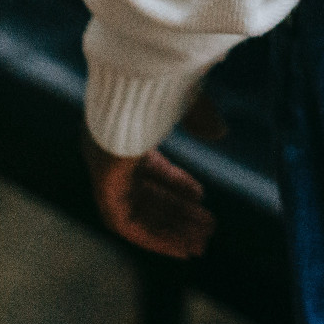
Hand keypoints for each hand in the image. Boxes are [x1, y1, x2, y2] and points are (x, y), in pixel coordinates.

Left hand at [82, 94, 224, 258]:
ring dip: (169, 231)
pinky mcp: (104, 187)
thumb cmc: (159, 79)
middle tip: (207, 231)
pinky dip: (153, 238)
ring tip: (201, 245)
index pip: (147, 168)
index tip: (201, 198)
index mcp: (125, 130)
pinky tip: (179, 248)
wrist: (134, 75)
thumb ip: (200, 117)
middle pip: (145, 194)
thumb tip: (219, 133)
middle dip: (177, 214)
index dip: (175, 184)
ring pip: (137, 213)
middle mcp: (110, 155)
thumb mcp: (185, 99)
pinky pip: (126, 224)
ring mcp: (105, 172)